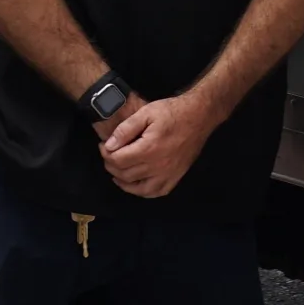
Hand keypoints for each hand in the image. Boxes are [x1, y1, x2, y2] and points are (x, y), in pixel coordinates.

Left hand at [98, 91, 219, 198]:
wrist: (199, 115)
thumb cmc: (172, 111)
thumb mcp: (146, 112)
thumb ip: (125, 129)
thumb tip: (109, 146)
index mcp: (149, 149)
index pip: (118, 160)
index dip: (106, 154)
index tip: (104, 145)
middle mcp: (158, 166)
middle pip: (125, 174)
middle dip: (111, 165)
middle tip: (109, 155)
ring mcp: (168, 175)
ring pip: (138, 188)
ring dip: (123, 181)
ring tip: (117, 170)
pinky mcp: (176, 177)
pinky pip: (155, 192)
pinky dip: (142, 191)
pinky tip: (136, 183)